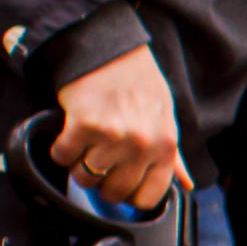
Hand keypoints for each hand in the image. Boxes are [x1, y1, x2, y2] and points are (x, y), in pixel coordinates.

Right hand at [49, 48, 185, 209]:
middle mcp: (142, 144)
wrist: (110, 48)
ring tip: (85, 144)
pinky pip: (63, 157)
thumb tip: (186, 183)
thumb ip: (173, 157)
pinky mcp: (84, 125)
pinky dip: (61, 149)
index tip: (119, 183)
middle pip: (112, 192)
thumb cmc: (139, 82)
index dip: (128, 195)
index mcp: (165, 146)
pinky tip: (69, 134)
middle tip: (97, 161)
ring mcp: (114, 136)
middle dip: (100, 181)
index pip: (147, 198)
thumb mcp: (166, 118)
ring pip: (84, 178)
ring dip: (78, 165)